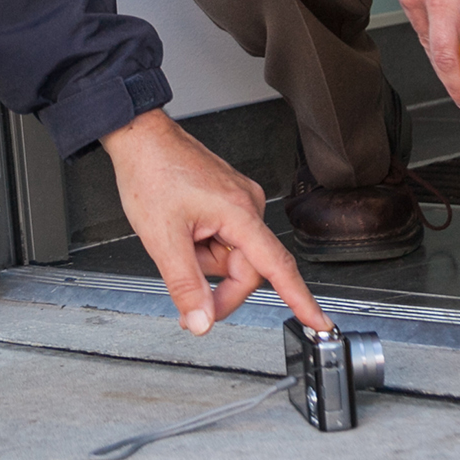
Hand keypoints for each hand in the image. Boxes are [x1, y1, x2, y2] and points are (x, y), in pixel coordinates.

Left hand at [101, 109, 330, 334]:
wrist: (140, 138)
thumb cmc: (152, 172)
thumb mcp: (162, 239)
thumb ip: (185, 285)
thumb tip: (202, 321)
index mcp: (239, 212)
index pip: (277, 267)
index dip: (300, 299)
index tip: (319, 322)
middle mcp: (247, 204)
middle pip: (248, 269)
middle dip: (216, 284)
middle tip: (186, 290)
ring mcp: (238, 202)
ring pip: (232, 257)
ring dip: (205, 261)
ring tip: (178, 238)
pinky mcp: (228, 201)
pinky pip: (224, 240)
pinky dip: (203, 245)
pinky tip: (184, 229)